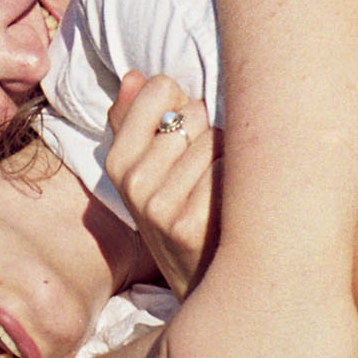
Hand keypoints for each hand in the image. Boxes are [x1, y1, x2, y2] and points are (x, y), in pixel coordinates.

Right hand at [106, 72, 220, 296]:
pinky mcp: (188, 226)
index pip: (159, 88)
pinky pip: (227, 169)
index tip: (188, 131)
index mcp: (118, 161)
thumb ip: (136, 120)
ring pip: (214, 139)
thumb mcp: (149, 171)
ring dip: (229, 157)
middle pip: (193, 113)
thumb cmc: (183, 212)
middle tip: (207, 170)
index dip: (184, 102)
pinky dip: (238, 181)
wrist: (202, 280)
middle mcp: (133, 182)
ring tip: (221, 189)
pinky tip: (231, 205)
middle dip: (210, 132)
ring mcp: (158, 206)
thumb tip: (136, 76)